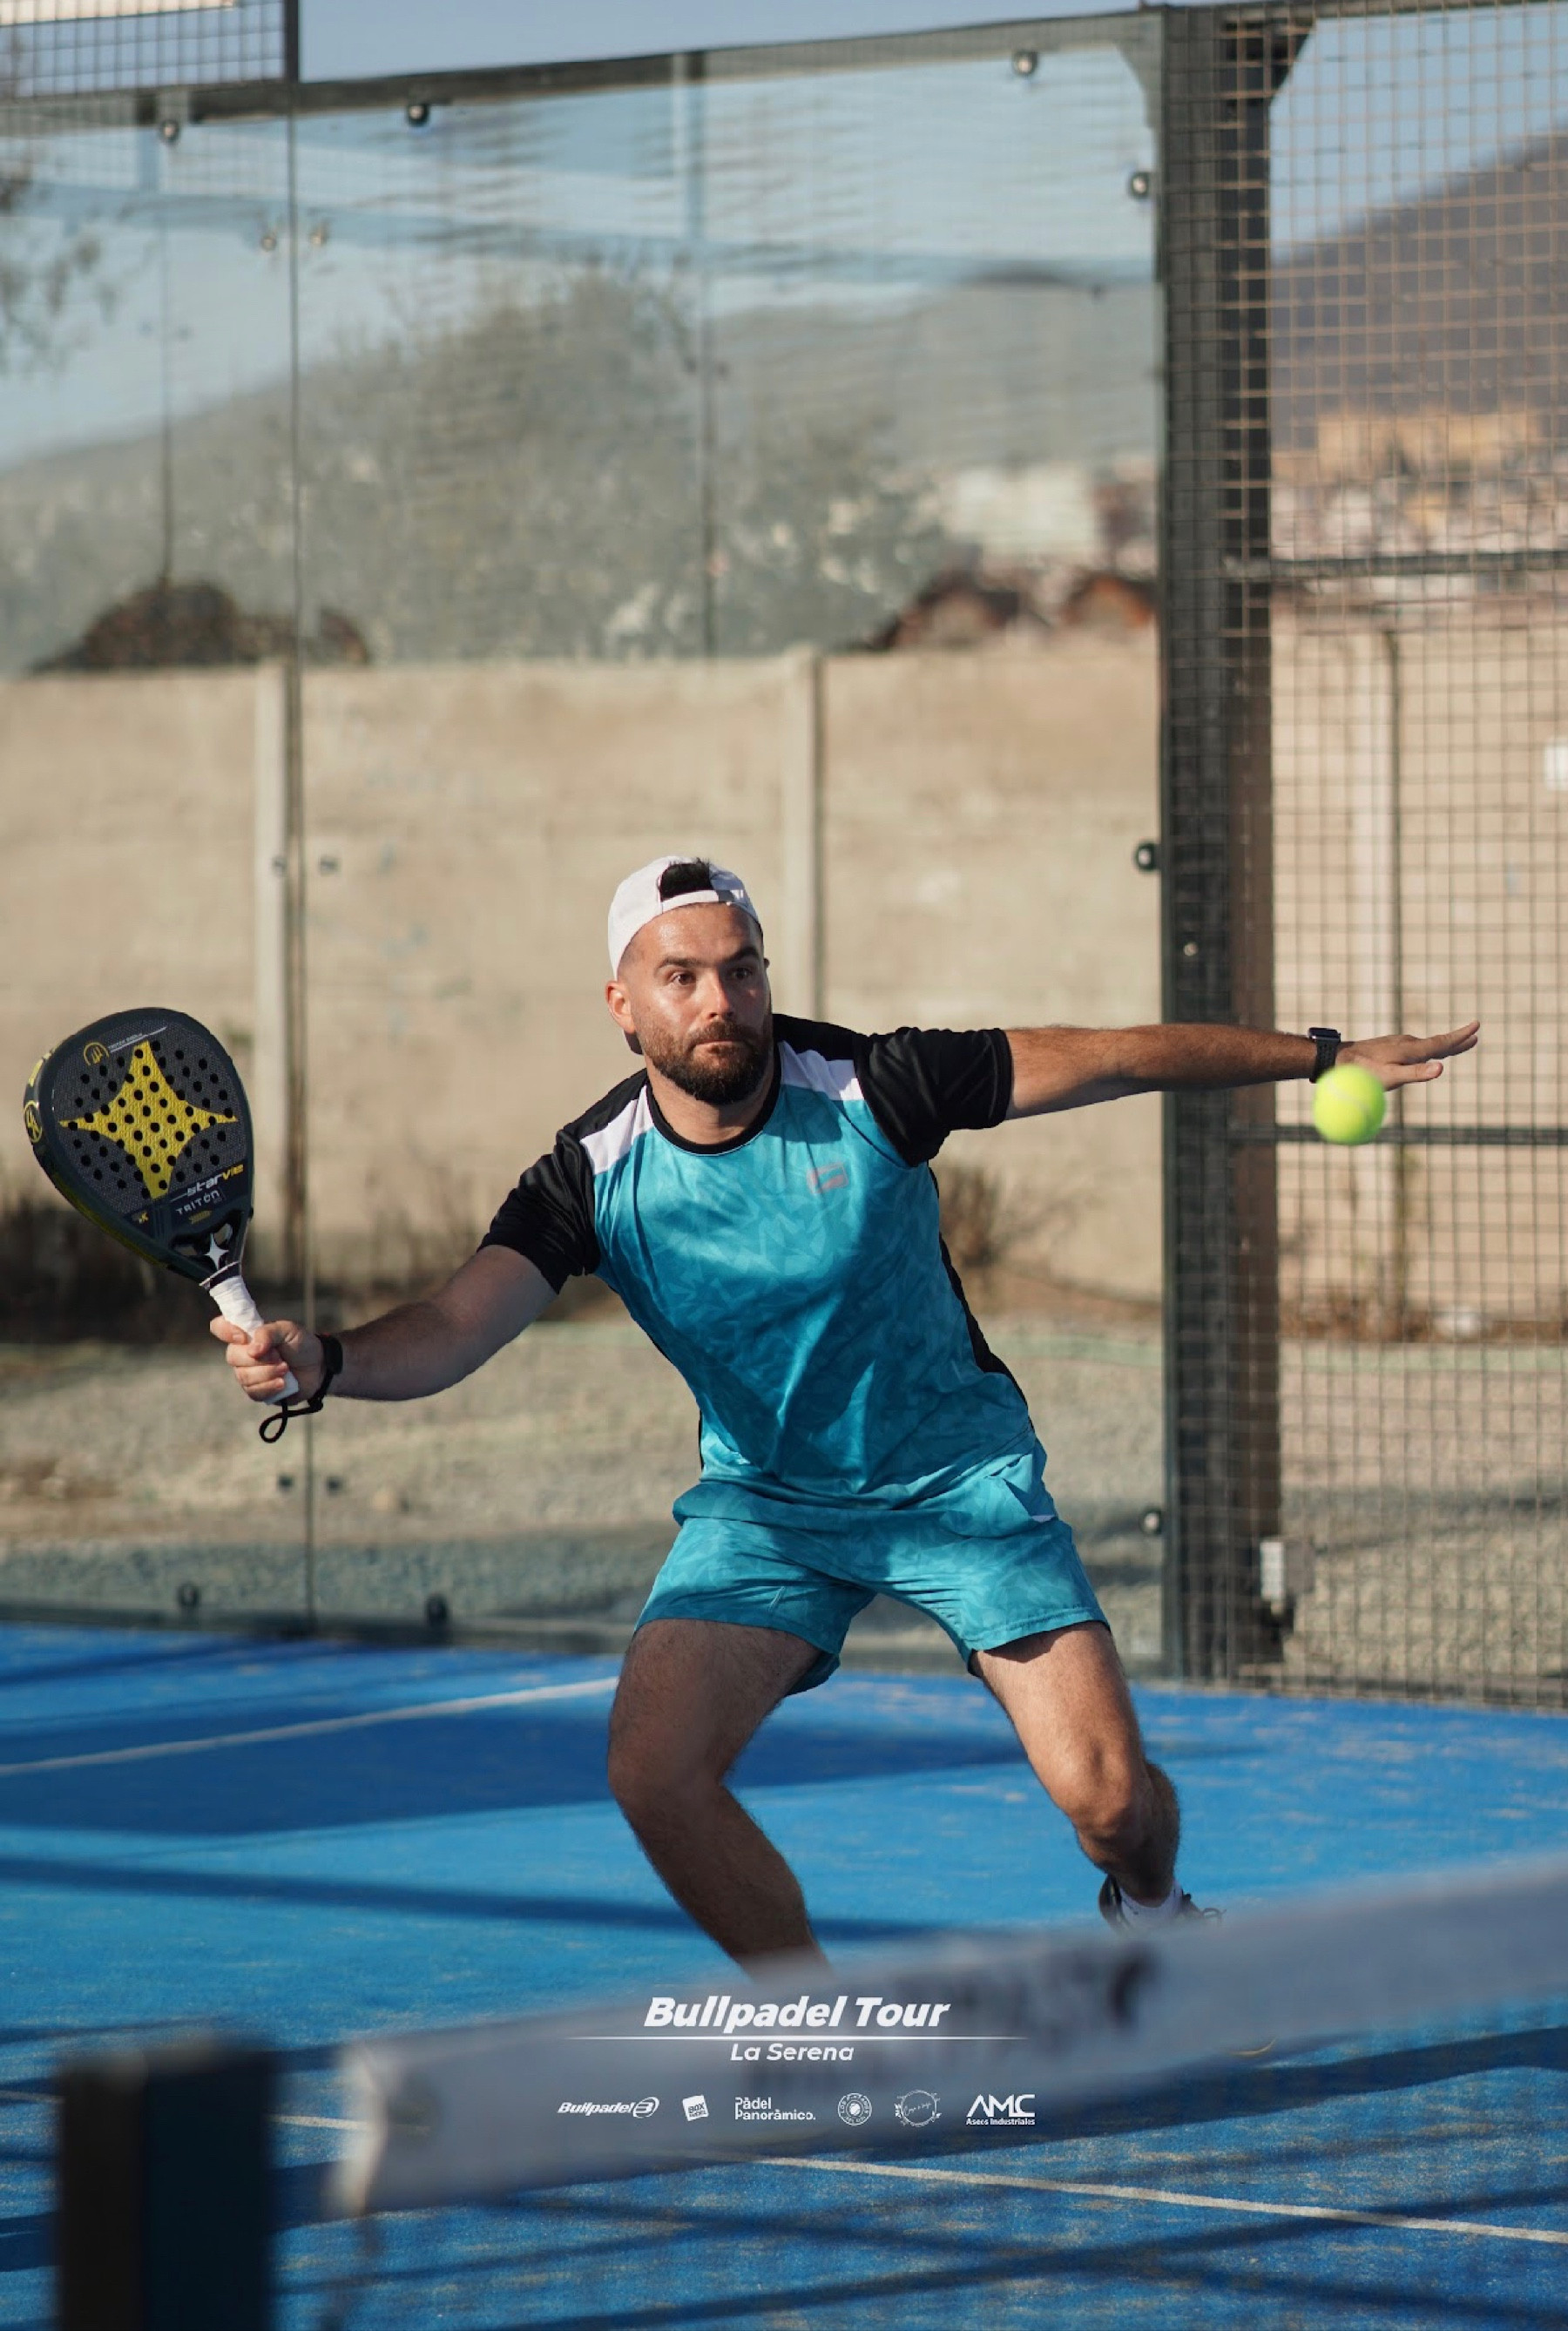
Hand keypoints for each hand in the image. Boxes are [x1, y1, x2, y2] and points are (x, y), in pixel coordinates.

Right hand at [210, 1315, 322, 1403]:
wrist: (319, 1367)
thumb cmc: (302, 1345)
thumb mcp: (289, 1330)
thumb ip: (269, 1332)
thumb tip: (253, 1349)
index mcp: (247, 1334)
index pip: (220, 1327)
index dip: (225, 1331)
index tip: (243, 1337)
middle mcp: (243, 1353)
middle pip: (233, 1356)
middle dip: (259, 1359)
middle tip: (280, 1357)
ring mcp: (248, 1373)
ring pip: (244, 1377)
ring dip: (268, 1373)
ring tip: (286, 1369)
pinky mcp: (257, 1391)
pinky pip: (254, 1392)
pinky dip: (270, 1387)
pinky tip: (283, 1383)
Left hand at [1342, 1022, 1479, 1088]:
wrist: (1336, 1058)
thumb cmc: (1363, 1072)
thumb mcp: (1391, 1077)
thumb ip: (1417, 1073)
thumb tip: (1442, 1068)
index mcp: (1412, 1050)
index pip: (1443, 1042)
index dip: (1461, 1037)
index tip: (1477, 1026)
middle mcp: (1407, 1043)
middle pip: (1438, 1042)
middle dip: (1457, 1039)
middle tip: (1475, 1034)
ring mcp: (1397, 1043)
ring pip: (1426, 1044)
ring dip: (1443, 1044)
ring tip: (1455, 1044)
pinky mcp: (1388, 1047)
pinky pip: (1414, 1048)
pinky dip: (1427, 1049)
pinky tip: (1423, 1054)